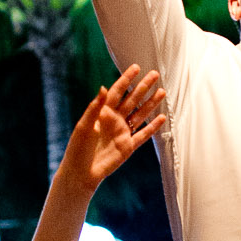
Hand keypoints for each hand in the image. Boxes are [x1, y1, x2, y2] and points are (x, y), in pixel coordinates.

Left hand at [60, 65, 165, 192]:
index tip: (136, 67)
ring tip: (162, 92)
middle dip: (143, 87)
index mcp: (102, 113)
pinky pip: (143, 135)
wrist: (80, 173)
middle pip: (132, 100)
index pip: (117, 92)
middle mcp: (114, 120)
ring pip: (140, 115)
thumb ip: (95, 107)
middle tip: (155, 74)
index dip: (126, 79)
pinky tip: (162, 117)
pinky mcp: (128, 147)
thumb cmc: (77, 148)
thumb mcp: (84, 125)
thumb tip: (104, 87)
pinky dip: (152, 127)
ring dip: (151, 103)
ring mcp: (122, 133)